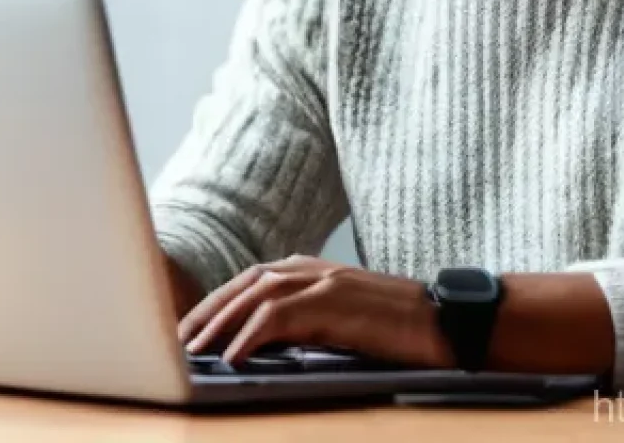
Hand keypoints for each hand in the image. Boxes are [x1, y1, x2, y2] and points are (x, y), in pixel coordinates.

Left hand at [177, 254, 454, 368]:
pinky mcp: (334, 301)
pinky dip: (252, 334)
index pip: (249, 281)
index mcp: (309, 269)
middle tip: (177, 341)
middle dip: (207, 312)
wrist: (445, 322)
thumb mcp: (341, 318)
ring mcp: (322, 281)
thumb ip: (305, 320)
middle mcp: (310, 268)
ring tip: (195, 352)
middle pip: (244, 284)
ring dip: (220, 324)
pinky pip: (280, 316)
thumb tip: (262, 343)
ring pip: (255, 295)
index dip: (216, 304)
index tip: (189, 330)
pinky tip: (234, 356)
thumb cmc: (395, 327)